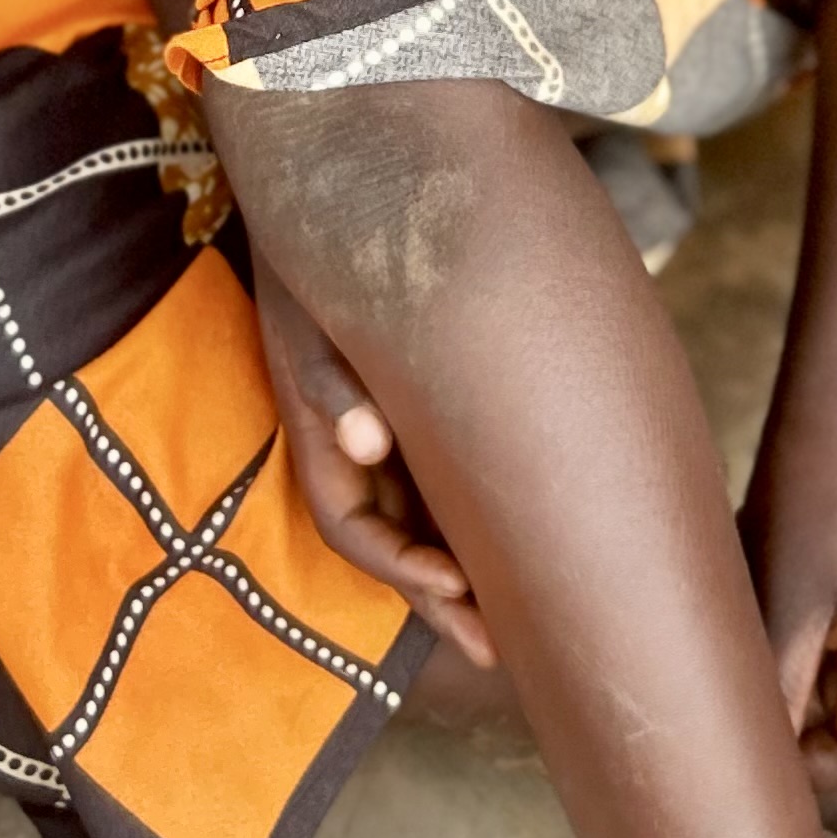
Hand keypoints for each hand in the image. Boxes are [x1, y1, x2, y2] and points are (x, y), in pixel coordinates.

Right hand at [247, 251, 496, 670]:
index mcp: (321, 436)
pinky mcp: (420, 404)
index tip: (459, 584)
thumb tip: (367, 442)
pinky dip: (475, 509)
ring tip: (523, 612)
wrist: (340, 192)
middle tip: (501, 646)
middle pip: (394, 541)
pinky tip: (527, 525)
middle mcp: (353, 445)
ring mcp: (386, 429)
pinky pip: (444, 472)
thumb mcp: (309, 314)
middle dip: (443, 597)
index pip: (354, 530)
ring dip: (463, 562)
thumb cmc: (320, 259)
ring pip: (421, 515)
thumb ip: (331, 379)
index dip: (402, 570)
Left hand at [739, 400, 836, 789]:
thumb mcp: (784, 606)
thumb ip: (776, 693)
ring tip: (756, 642)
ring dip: (800, 680)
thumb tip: (751, 768)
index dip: (798, 767)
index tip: (740, 745)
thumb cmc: (808, 501)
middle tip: (737, 697)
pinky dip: (811, 648)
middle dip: (797, 721)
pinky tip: (776, 611)